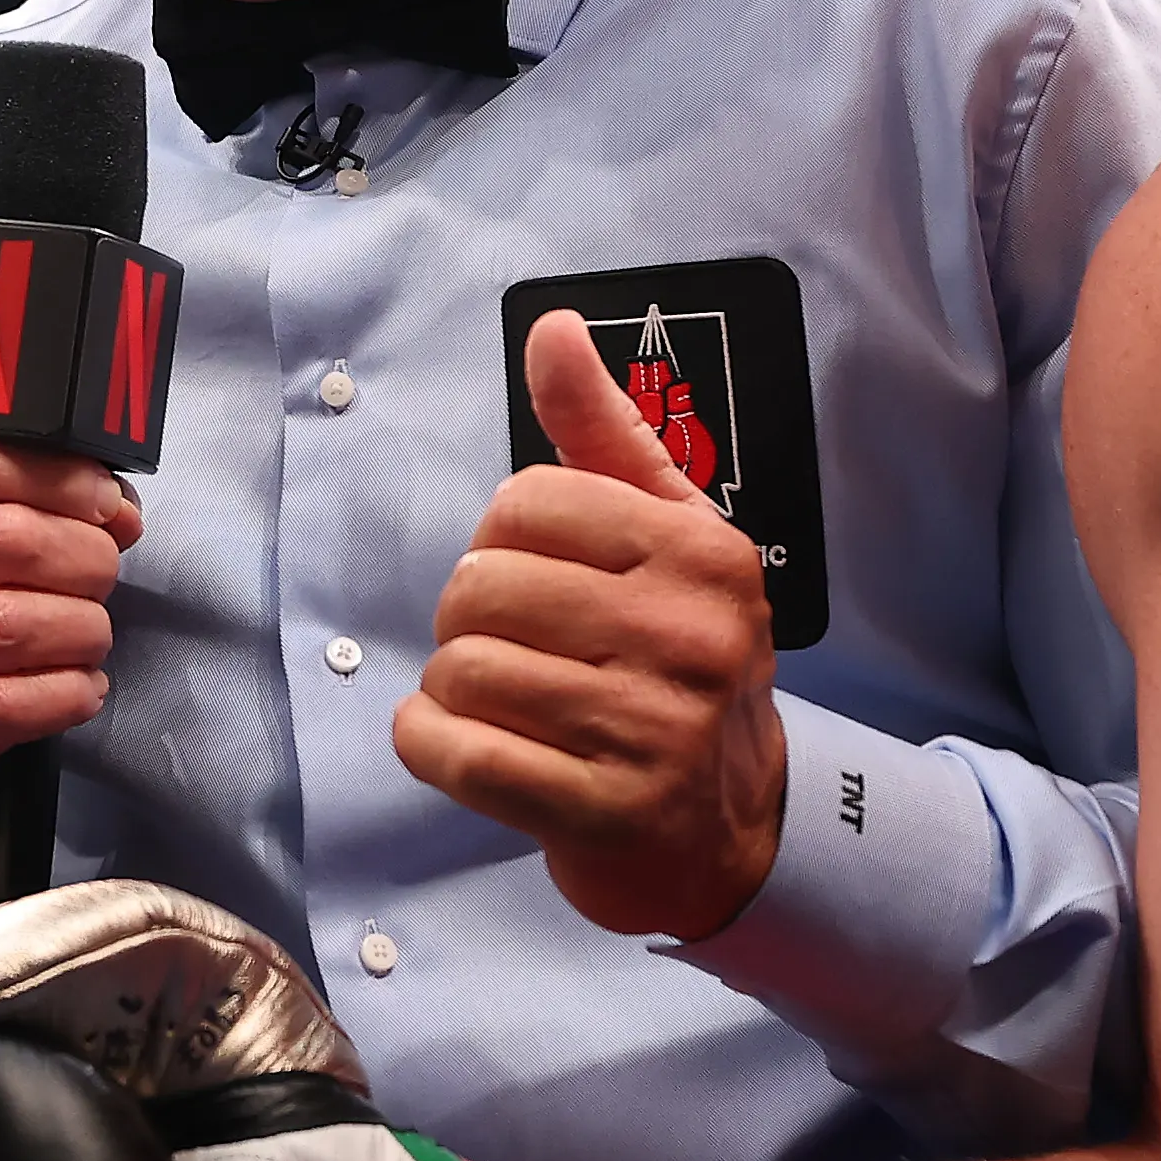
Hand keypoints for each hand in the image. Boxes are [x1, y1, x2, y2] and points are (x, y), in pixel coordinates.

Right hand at [0, 435, 140, 876]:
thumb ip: (38, 511)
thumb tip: (119, 508)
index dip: (56, 477)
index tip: (105, 504)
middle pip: (6, 539)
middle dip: (85, 559)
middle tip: (102, 583)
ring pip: (10, 624)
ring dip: (81, 631)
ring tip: (88, 643)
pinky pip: (3, 704)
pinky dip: (66, 694)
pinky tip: (81, 690)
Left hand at [392, 310, 784, 939]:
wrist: (729, 831)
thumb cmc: (676, 663)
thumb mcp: (663, 536)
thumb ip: (600, 434)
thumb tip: (552, 329)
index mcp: (700, 553)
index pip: (523, 503)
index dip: (500, 541)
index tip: (537, 581)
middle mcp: (690, 636)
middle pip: (479, 586)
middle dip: (468, 619)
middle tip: (513, 651)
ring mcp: (652, 731)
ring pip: (460, 671)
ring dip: (451, 691)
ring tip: (501, 705)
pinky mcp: (605, 813)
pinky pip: (458, 754)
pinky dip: (431, 746)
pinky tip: (461, 746)